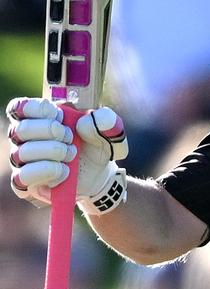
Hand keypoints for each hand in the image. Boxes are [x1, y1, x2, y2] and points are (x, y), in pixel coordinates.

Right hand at [6, 97, 128, 213]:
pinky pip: (25, 175)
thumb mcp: (110, 130)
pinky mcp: (25, 181)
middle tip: (71, 138)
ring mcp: (22, 159)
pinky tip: (65, 171)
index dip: (41, 110)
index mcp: (39, 117)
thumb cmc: (96, 146)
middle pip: (22, 129)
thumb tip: (84, 122)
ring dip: (54, 152)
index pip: (22, 107)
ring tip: (72, 154)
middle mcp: (24, 137)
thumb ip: (105, 120)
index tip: (61, 117)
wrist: (99, 174)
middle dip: (52, 132)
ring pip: (24, 152)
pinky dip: (49, 171)